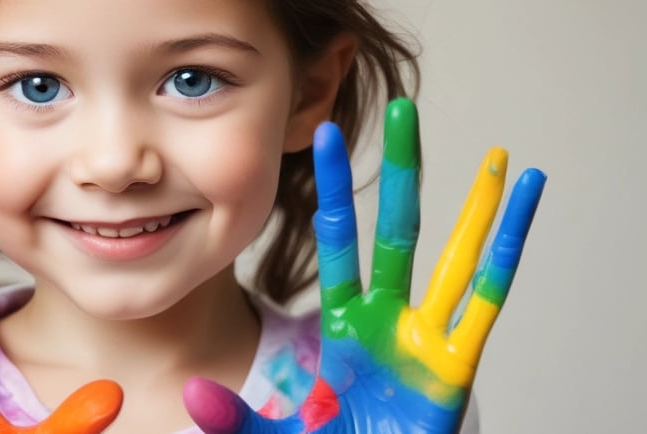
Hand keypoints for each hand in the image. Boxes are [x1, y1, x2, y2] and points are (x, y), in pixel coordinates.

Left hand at [183, 98, 546, 432]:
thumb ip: (233, 417)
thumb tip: (192, 398)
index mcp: (343, 325)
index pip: (338, 241)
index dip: (334, 190)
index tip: (324, 136)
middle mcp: (388, 321)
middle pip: (397, 232)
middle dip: (402, 172)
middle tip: (404, 110)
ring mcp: (426, 341)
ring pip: (454, 260)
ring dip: (476, 209)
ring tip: (497, 157)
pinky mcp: (456, 370)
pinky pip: (487, 306)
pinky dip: (510, 257)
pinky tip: (528, 212)